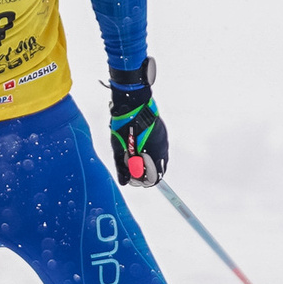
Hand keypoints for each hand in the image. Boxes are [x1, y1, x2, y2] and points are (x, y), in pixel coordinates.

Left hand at [108, 59, 165, 186]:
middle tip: (129, 164)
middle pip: (157, 170)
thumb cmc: (125, 125)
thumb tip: (124, 181)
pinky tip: (137, 145)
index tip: (131, 177)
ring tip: (131, 154)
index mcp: (153, 155)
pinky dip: (148, 151)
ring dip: (145, 161)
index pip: (153, 179)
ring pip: (157, 158)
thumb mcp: (119, 149)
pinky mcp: (161, 132)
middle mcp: (162, 149)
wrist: (133, 102)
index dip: (141, 181)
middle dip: (142, 171)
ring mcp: (163, 140)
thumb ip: (123, 167)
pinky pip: (157, 148)